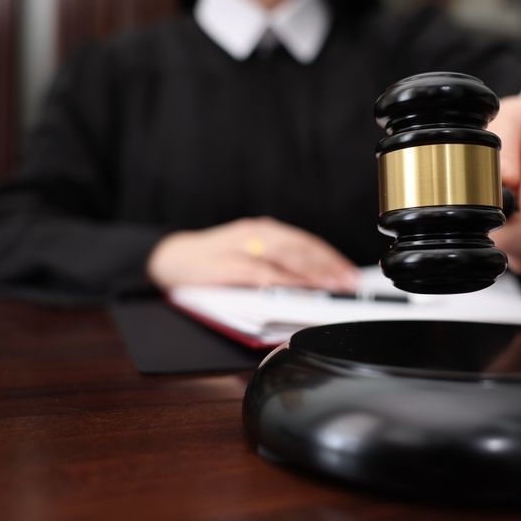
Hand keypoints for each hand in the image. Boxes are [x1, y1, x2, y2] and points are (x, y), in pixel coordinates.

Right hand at [147, 216, 358, 290]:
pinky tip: (293, 289)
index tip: (349, 273)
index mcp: (265, 232)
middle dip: (326, 266)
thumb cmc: (214, 261)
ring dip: (308, 271)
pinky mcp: (225, 264)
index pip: (305, 243)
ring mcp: (240, 247)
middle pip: (299, 247)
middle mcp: (256, 233)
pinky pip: (256, 272)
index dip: (330, 258)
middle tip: (346, 282)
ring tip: (329, 285)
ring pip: (282, 256)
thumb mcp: (249, 258)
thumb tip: (315, 283)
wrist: (171, 258)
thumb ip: (277, 266)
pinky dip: (277, 280)